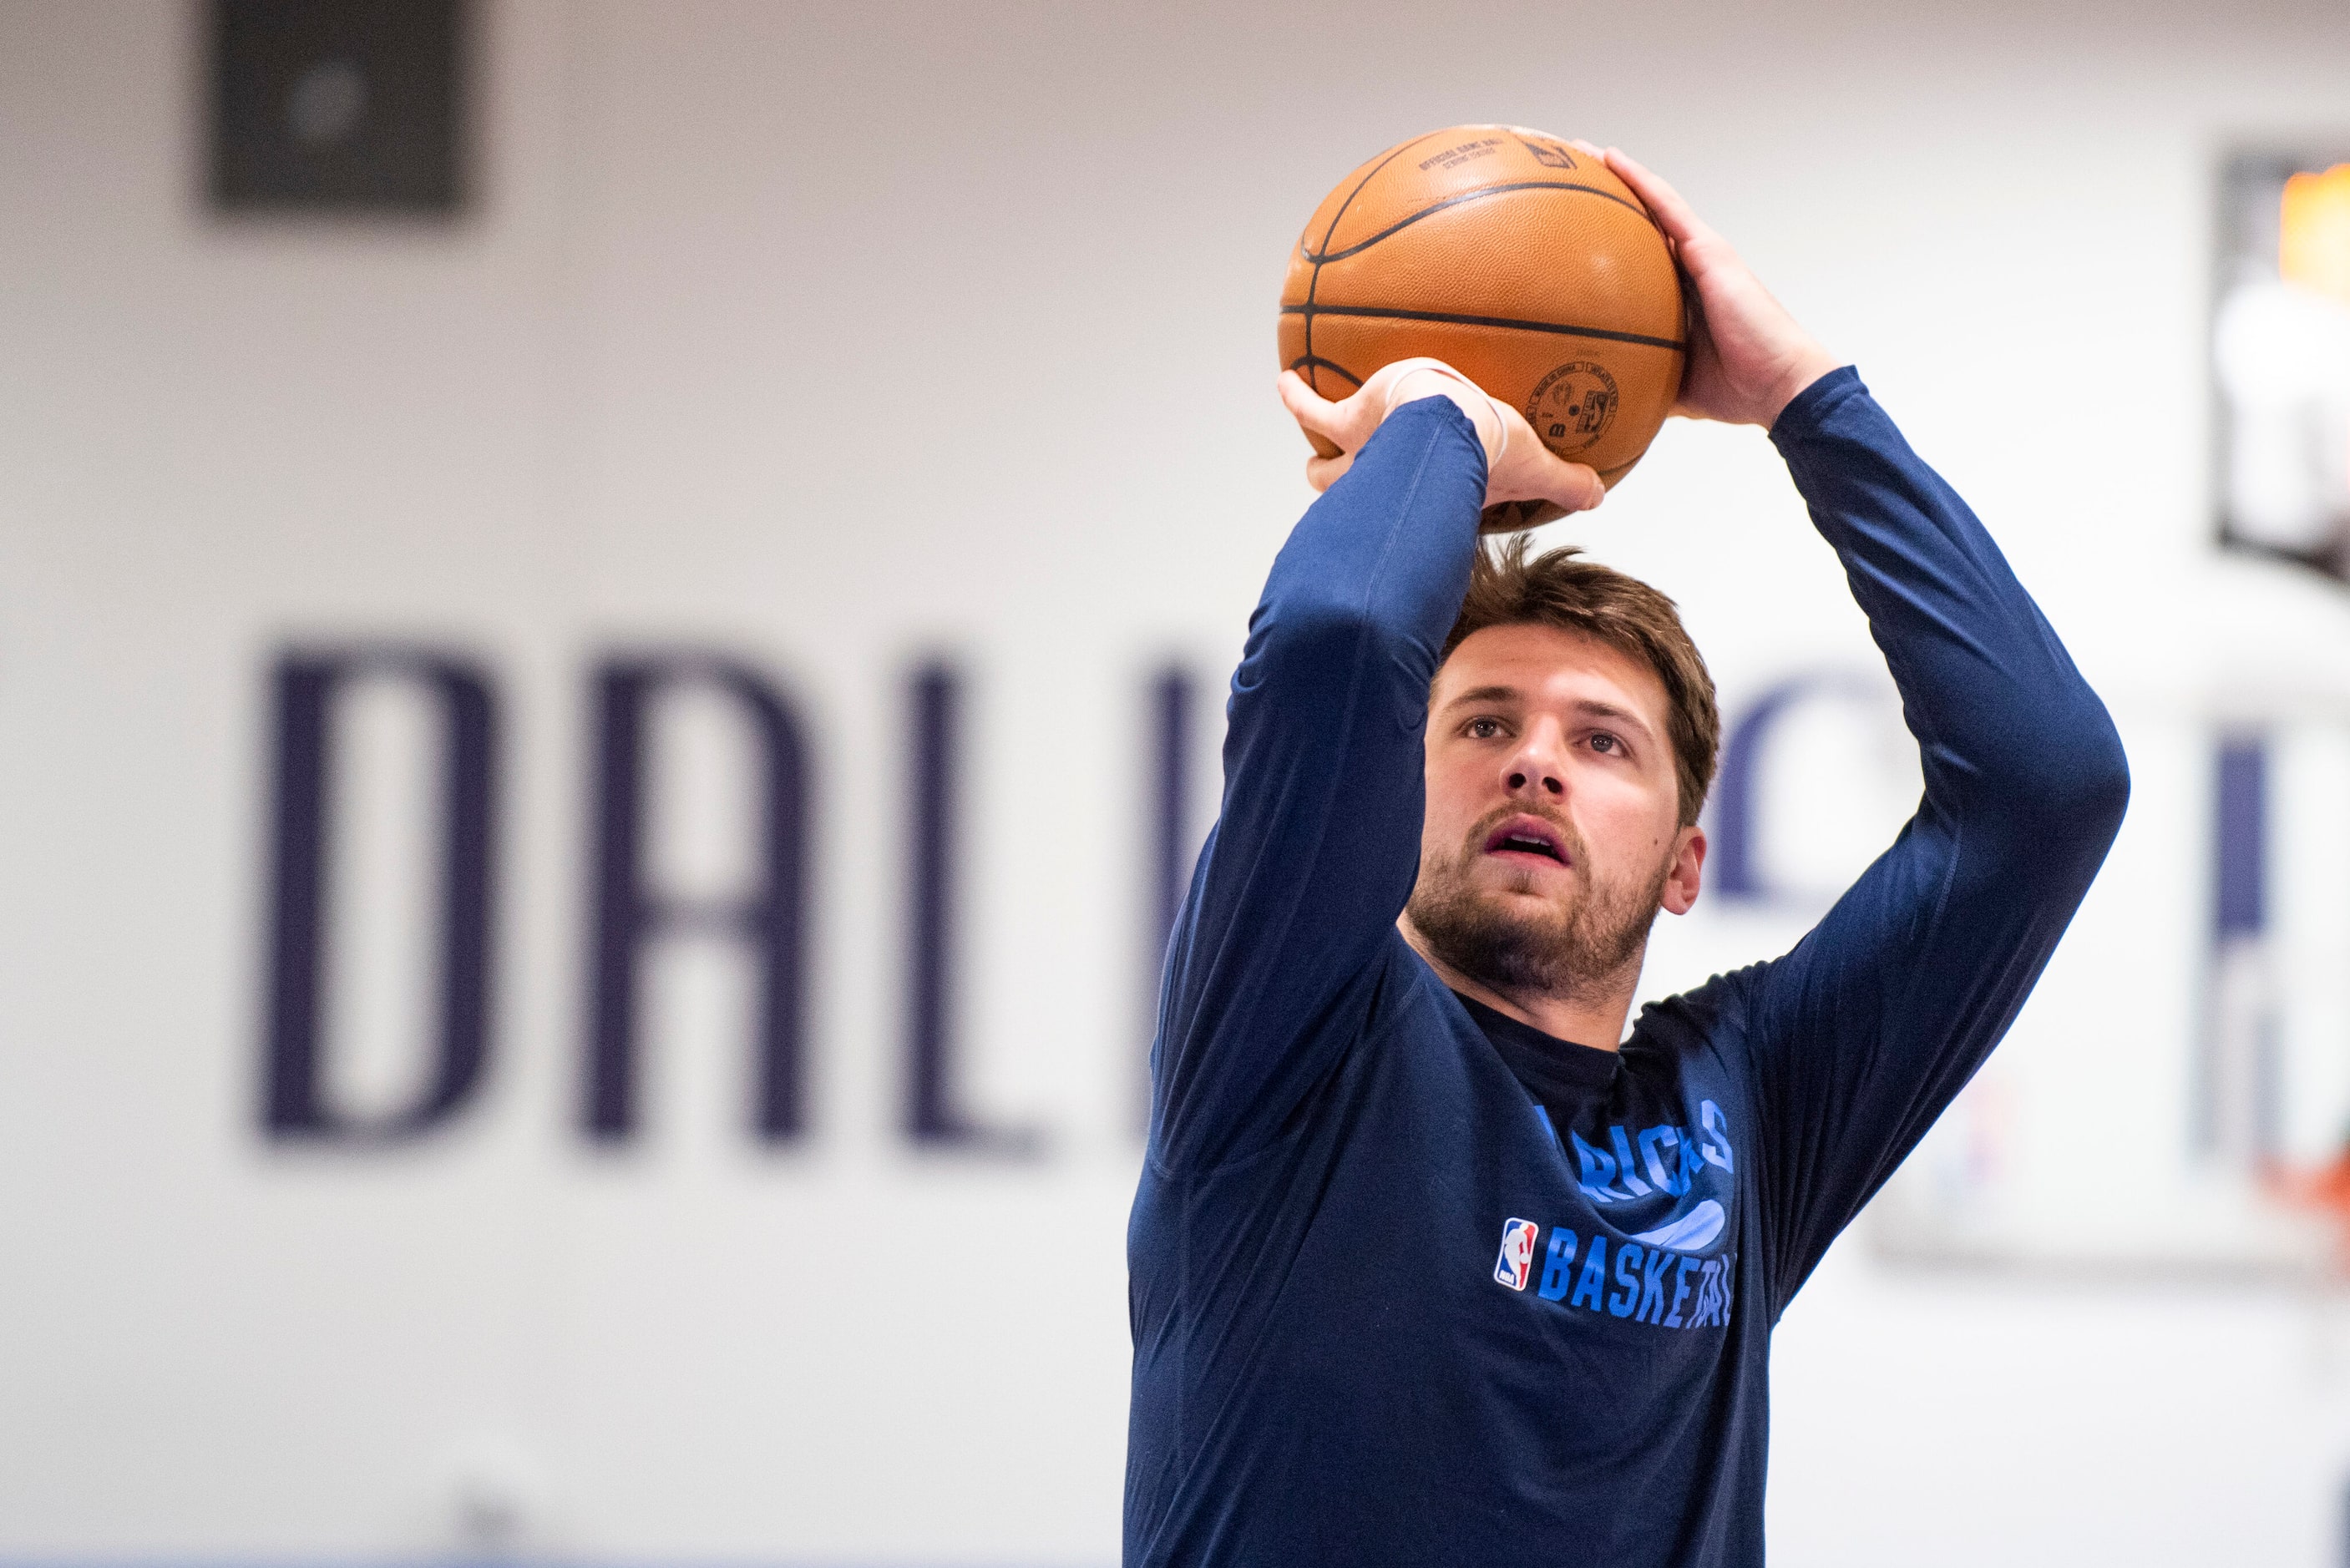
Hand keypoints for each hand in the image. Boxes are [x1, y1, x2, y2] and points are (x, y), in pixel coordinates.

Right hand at [1277, 359, 1604, 517]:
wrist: (1448, 425)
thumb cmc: (1487, 451)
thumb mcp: (1532, 466)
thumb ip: (1564, 481)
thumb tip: (1600, 497)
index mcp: (1420, 494)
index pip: (1410, 509)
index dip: (1401, 512)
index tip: (1391, 511)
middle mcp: (1381, 483)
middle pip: (1347, 494)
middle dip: (1337, 485)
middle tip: (1332, 472)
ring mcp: (1358, 450)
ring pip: (1322, 463)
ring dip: (1315, 444)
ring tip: (1301, 422)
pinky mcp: (1348, 417)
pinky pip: (1309, 405)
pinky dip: (1294, 394)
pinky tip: (1283, 377)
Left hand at [1578, 143, 1840, 427]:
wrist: (1778, 386)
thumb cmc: (1735, 390)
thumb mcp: (1671, 385)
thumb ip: (1639, 382)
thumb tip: (1601, 403)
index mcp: (1680, 294)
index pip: (1635, 256)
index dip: (1603, 237)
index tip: (1564, 224)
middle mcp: (1689, 266)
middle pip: (1639, 221)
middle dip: (1602, 197)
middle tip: (1561, 173)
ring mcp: (1701, 254)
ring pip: (1649, 203)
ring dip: (1614, 175)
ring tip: (1575, 151)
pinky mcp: (1709, 251)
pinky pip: (1666, 207)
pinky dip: (1639, 181)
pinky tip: (1610, 159)